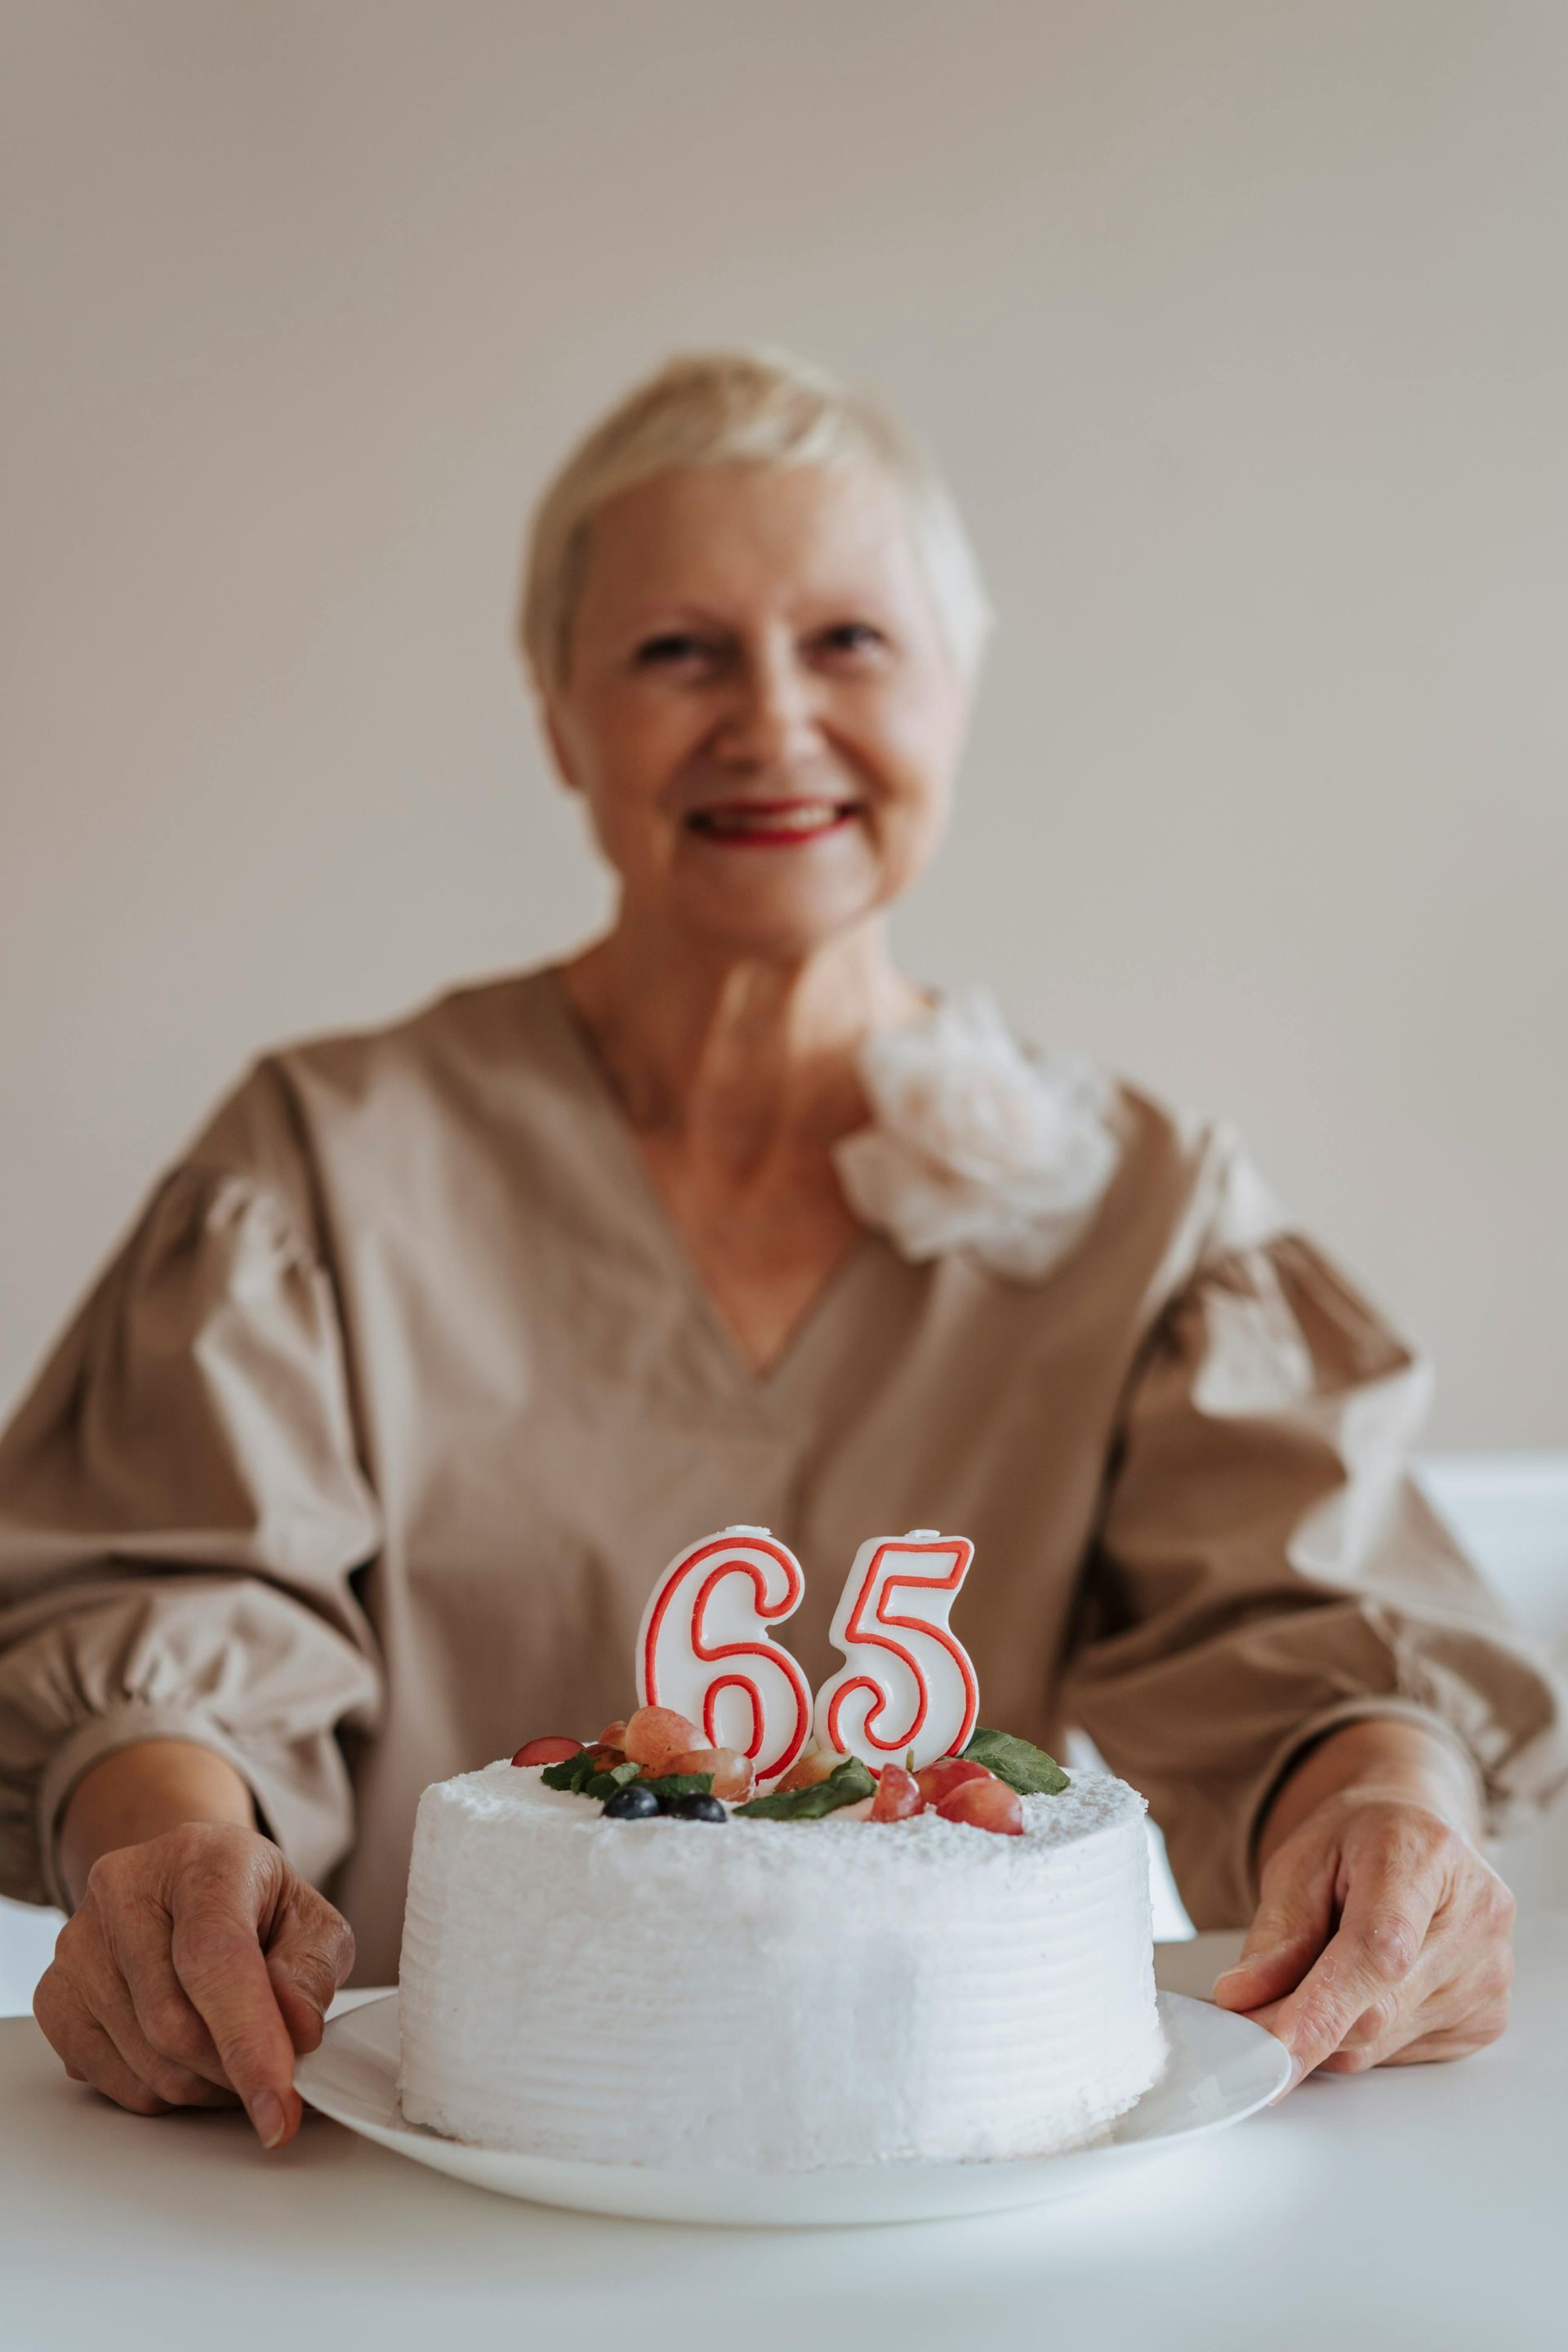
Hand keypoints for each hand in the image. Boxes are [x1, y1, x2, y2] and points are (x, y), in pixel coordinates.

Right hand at [33, 1820, 353, 2147]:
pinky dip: (159, 2090)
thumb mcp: (309, 1919)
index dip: (249, 2039)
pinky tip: (185, 2057)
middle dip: (232, 2072)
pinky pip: (110, 2081)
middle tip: (271, 2075)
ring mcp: (79, 1943)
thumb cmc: (250, 1902)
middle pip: (174, 2025)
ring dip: (202, 2086)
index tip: (278, 2106)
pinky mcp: (54, 1992)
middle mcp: (126, 1890)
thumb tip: (296, 2029)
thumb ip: (313, 1969)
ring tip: (231, 2055)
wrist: (184, 1881)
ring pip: (145, 2063)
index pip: (216, 1957)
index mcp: (201, 1860)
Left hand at [1213, 1782, 1514, 2087]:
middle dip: (1297, 2027)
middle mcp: (1476, 1918)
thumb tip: (1242, 1999)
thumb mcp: (1300, 1860)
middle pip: (1378, 2010)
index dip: (1325, 2007)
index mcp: (1425, 1856)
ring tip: (1310, 1978)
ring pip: (1380, 2043)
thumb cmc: (1359, 1843)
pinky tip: (1358, 1990)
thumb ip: (1276, 1932)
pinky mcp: (1487, 2017)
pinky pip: (1399, 2055)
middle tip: (1242, 2022)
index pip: (1379, 1950)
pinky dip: (1359, 2038)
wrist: (1415, 1838)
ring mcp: (1491, 1973)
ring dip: (1326, 2033)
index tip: (1276, 2047)